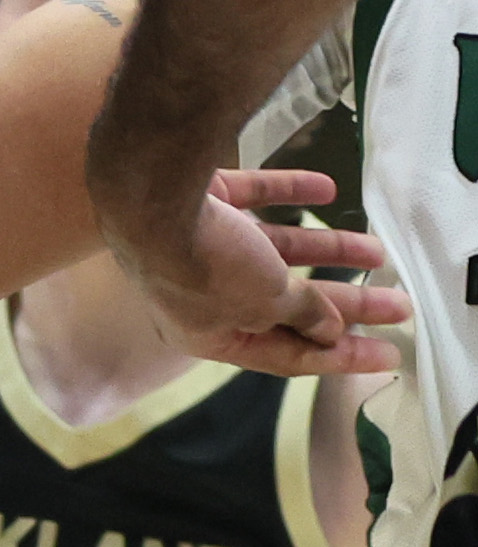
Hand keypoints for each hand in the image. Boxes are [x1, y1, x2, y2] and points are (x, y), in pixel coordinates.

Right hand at [98, 163, 401, 376]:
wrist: (150, 196)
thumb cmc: (205, 267)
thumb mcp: (266, 303)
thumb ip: (304, 314)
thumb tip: (329, 327)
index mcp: (210, 334)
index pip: (286, 354)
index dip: (341, 356)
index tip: (389, 355)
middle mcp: (201, 293)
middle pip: (286, 302)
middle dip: (345, 303)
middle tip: (396, 304)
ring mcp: (201, 242)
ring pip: (274, 250)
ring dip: (326, 248)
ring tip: (376, 249)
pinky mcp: (202, 199)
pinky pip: (255, 199)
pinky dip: (289, 193)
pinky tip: (326, 189)